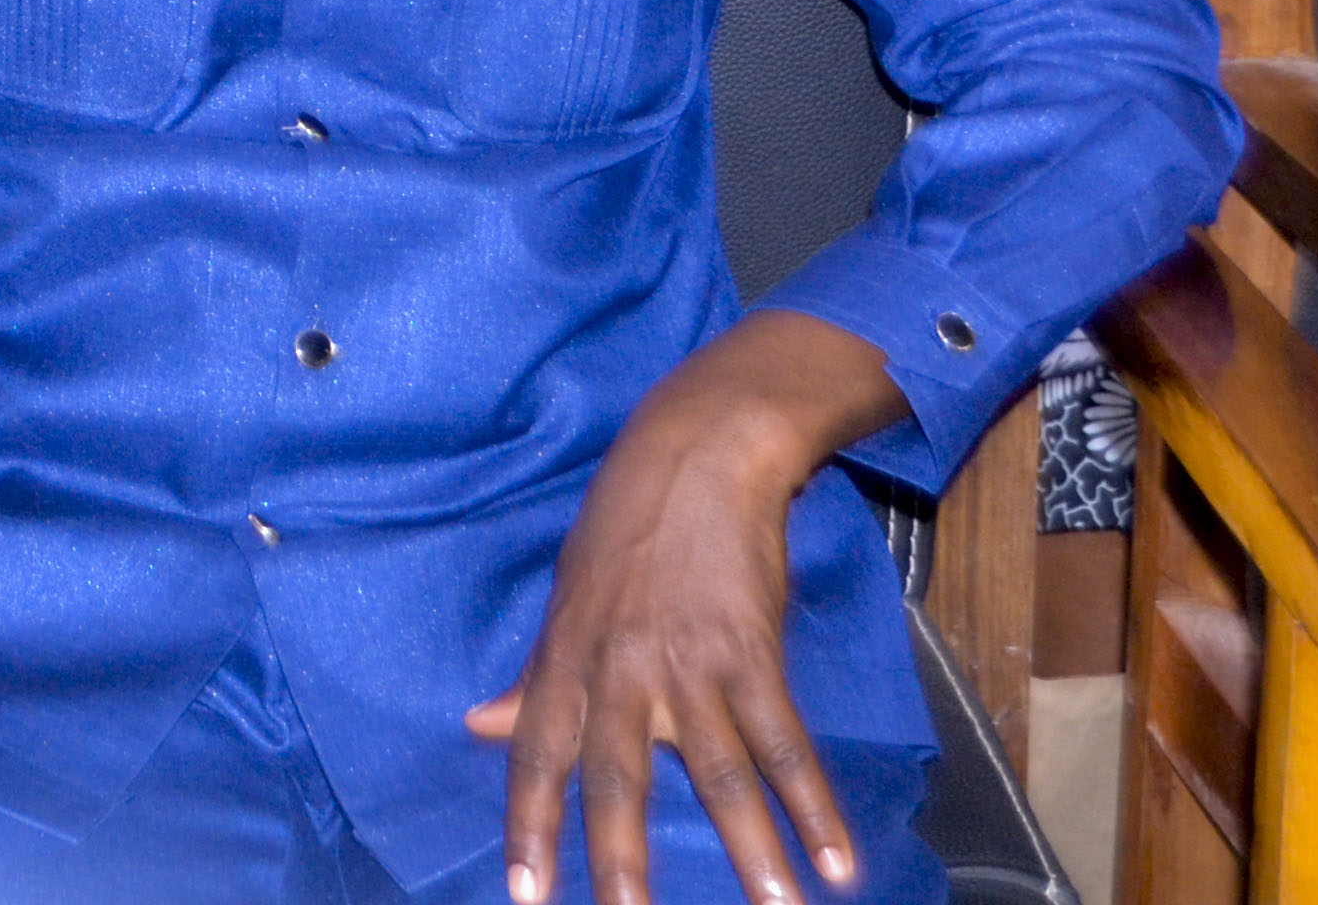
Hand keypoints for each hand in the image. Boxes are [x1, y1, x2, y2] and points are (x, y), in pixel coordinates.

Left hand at [464, 309, 904, 904]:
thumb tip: (481, 727)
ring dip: (751, 851)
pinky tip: (836, 864)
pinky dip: (813, 807)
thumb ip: (532, 676)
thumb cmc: (624, 534)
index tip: (525, 896)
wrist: (696, 457)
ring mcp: (686, 660)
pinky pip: (784, 742)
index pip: (537, 755)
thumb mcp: (564, 601)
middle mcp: (618, 667)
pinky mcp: (749, 649)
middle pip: (617, 775)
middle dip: (620, 857)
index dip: (529, 826)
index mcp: (566, 658)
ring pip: (717, 771)